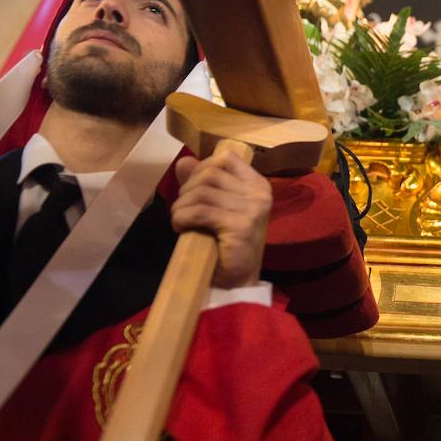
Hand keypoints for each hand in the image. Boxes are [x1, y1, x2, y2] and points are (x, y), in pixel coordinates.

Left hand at [171, 150, 271, 287]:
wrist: (237, 282)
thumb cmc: (227, 245)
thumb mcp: (216, 208)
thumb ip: (202, 183)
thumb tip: (184, 161)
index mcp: (258, 185)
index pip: (225, 159)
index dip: (201, 169)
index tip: (193, 190)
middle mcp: (259, 193)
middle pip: (210, 173)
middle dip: (187, 190)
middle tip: (183, 210)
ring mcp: (252, 209)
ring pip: (202, 191)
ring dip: (181, 206)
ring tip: (180, 220)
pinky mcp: (241, 226)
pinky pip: (199, 211)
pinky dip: (182, 218)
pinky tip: (180, 227)